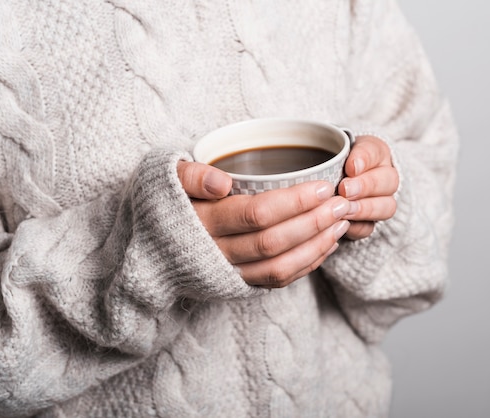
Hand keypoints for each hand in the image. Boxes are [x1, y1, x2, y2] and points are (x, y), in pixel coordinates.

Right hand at [177, 161, 350, 287]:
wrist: (147, 251)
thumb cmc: (163, 203)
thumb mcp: (163, 179)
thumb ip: (189, 175)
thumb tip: (221, 182)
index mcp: (200, 222)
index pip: (256, 213)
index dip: (294, 201)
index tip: (323, 186)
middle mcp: (215, 253)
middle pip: (273, 242)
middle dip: (313, 222)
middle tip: (342, 202)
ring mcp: (227, 273)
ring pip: (279, 267)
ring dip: (316, 245)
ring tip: (342, 222)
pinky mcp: (237, 285)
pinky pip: (277, 281)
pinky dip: (307, 265)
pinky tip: (327, 244)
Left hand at [338, 135, 398, 239]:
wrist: (328, 182)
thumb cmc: (330, 164)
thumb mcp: (332, 152)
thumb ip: (334, 157)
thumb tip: (328, 166)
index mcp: (376, 152)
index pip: (375, 151)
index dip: (364, 159)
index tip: (350, 167)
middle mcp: (385, 177)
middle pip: (389, 181)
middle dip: (365, 186)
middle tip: (345, 190)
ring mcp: (382, 202)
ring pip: (387, 207)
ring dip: (364, 209)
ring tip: (345, 209)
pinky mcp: (370, 223)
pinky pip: (371, 228)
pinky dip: (358, 227)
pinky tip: (343, 224)